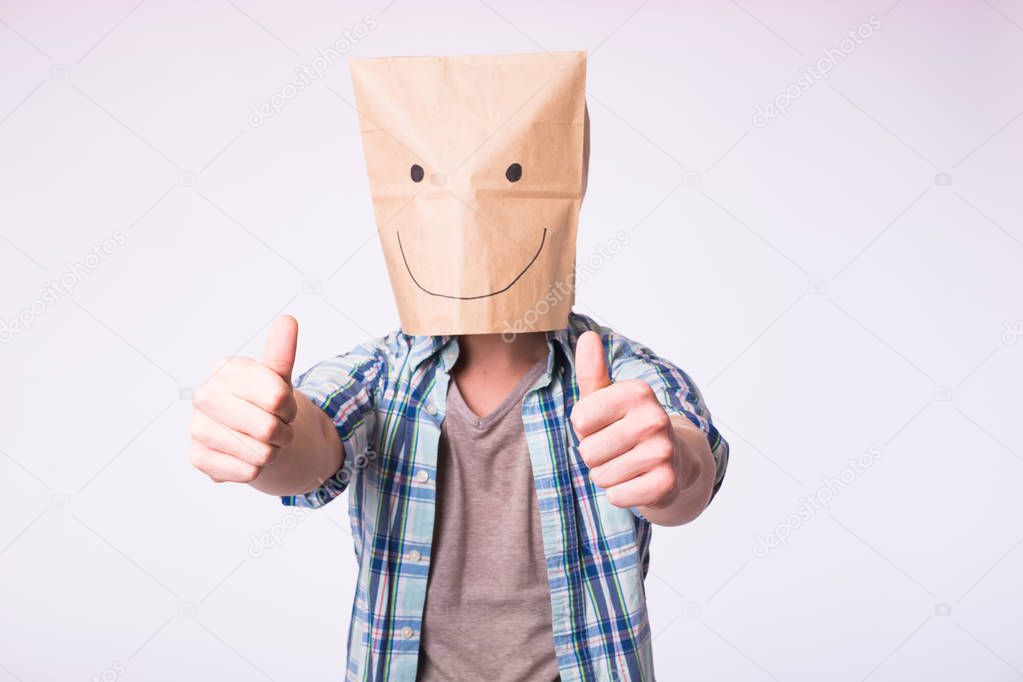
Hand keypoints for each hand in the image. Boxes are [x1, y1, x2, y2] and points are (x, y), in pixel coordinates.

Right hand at [189, 315, 299, 482]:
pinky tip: (246, 455)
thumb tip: (287, 321)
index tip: (283, 406)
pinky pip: (247, 471)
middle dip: (283, 432)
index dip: (290, 407)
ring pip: (259, 453)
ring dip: (271, 452)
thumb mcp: (278, 376)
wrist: (254, 433)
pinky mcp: (198, 457)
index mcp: (225, 370)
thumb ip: (282, 351)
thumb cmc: (266, 401)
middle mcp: (204, 395)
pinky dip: (256, 468)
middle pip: (268, 428)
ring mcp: (197, 427)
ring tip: (262, 441)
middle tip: (277, 427)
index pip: (278, 397)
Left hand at [571, 331, 679, 509]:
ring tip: (628, 464)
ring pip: (601, 476)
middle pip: (588, 451)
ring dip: (608, 475)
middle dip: (596, 456)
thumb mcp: (608, 398)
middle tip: (619, 449)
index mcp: (637, 392)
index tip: (606, 425)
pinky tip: (637, 482)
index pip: (579, 420)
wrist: (675, 461)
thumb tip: (588, 337)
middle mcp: (655, 418)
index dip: (586, 428)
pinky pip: (616, 495)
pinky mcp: (666, 483)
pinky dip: (621, 494)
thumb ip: (593, 372)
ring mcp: (663, 451)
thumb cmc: (629, 426)